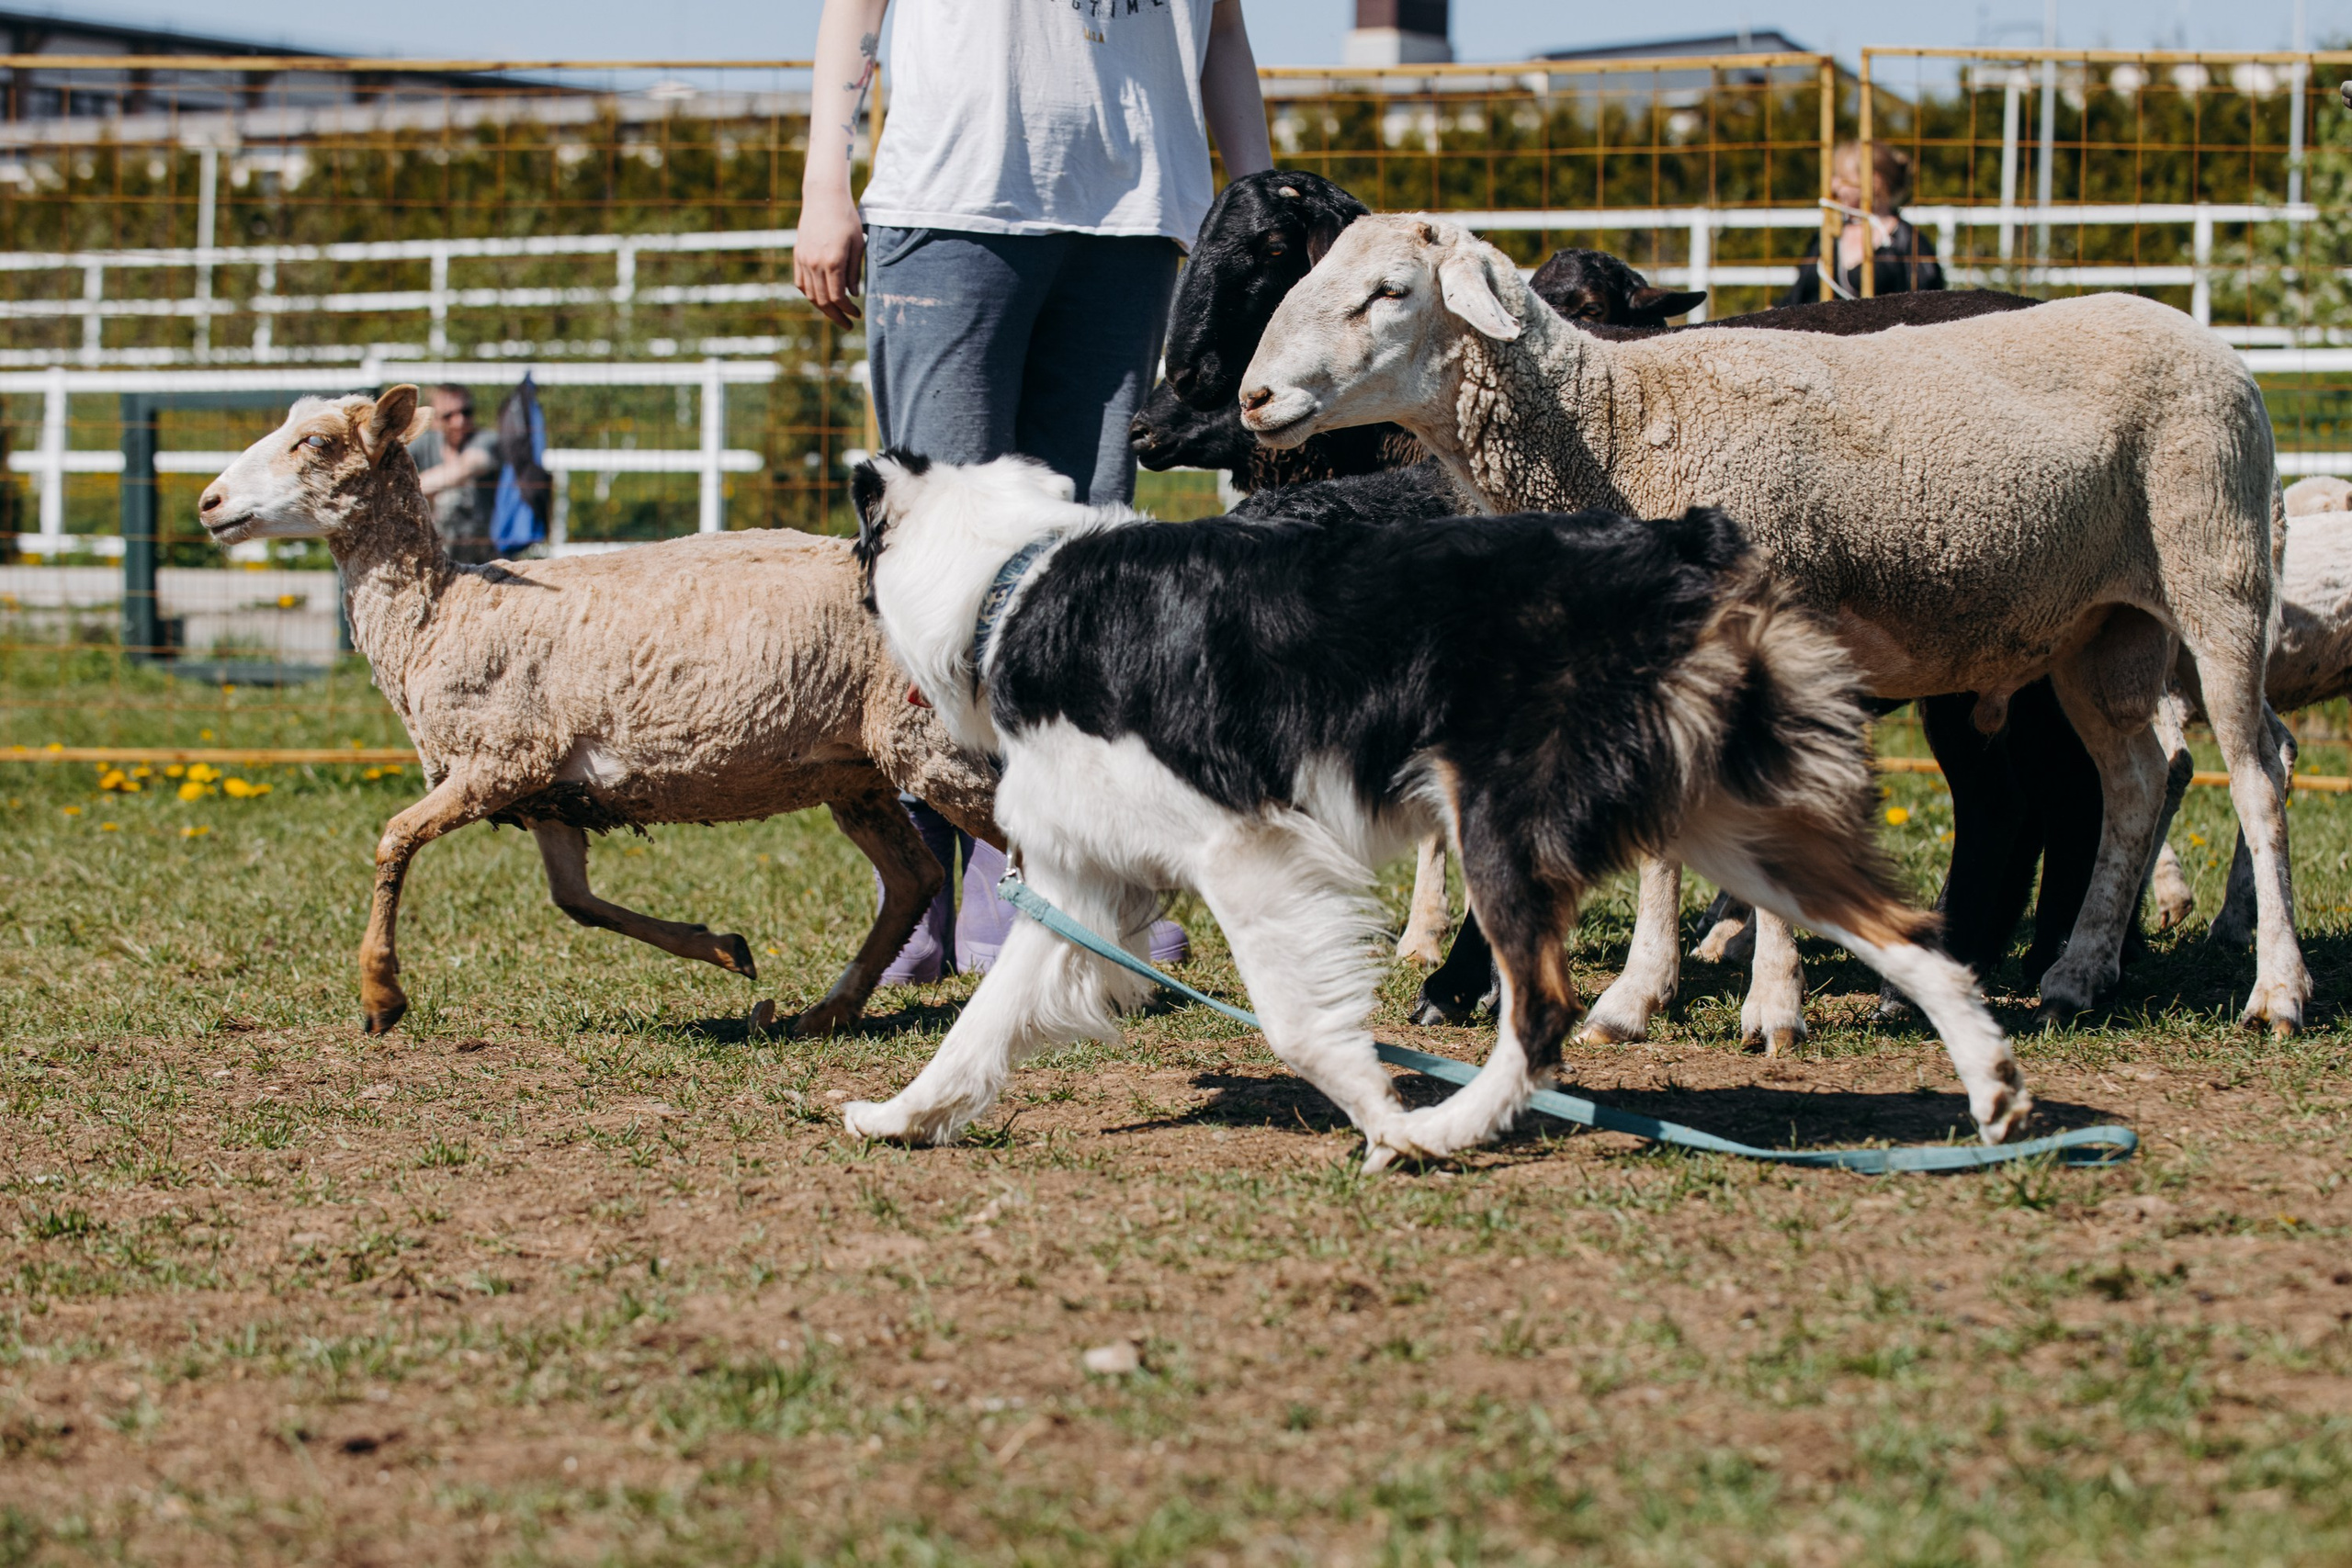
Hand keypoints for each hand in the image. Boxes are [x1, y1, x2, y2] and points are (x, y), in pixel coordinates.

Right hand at [796, 185, 866, 328]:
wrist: (823, 198)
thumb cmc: (846, 219)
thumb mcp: (858, 244)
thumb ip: (854, 272)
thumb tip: (853, 295)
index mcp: (832, 261)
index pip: (838, 297)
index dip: (848, 310)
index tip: (857, 314)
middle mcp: (815, 263)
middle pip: (823, 300)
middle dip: (836, 316)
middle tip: (848, 324)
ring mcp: (803, 260)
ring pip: (810, 294)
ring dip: (823, 308)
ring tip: (836, 313)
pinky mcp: (797, 255)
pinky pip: (801, 283)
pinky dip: (810, 294)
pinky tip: (821, 299)